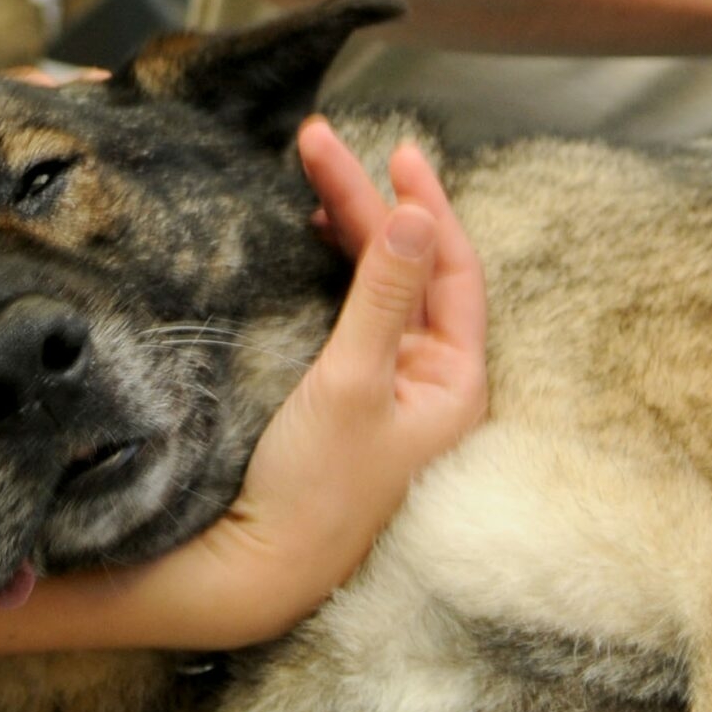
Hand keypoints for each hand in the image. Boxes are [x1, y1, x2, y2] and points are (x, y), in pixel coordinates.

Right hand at [150, 118, 487, 648]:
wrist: (255, 569)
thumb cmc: (313, 490)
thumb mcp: (351, 381)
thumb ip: (382, 294)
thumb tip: (415, 214)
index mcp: (456, 384)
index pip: (453, 269)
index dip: (426, 205)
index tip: (394, 151)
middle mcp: (431, 383)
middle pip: (410, 268)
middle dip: (369, 203)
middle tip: (321, 142)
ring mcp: (390, 390)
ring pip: (381, 286)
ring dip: (352, 230)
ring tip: (315, 175)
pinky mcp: (348, 398)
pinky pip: (356, 313)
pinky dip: (336, 269)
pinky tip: (314, 238)